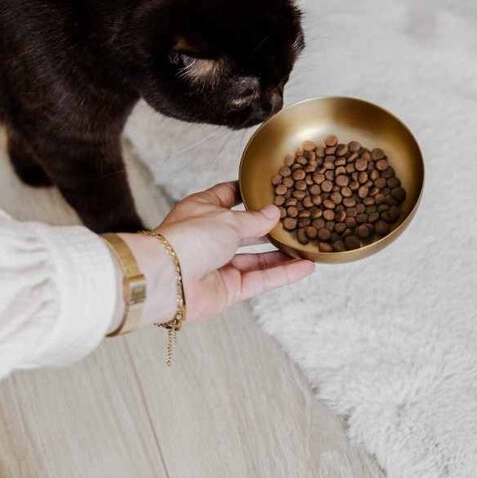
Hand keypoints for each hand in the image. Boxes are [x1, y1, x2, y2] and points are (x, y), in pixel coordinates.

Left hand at [118, 181, 314, 325]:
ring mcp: (219, 263)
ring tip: (308, 245)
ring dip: (282, 253)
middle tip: (298, 220)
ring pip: (257, 258)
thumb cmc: (188, 239)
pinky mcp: (228, 288)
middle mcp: (210, 236)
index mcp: (203, 209)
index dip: (249, 192)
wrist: (168, 280)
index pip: (228, 195)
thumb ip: (254, 219)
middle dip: (271, 227)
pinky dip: (282, 273)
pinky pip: (260, 279)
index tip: (272, 189)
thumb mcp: (227, 220)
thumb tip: (274, 214)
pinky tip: (306, 267)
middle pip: (246, 230)